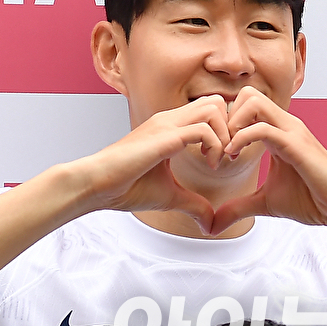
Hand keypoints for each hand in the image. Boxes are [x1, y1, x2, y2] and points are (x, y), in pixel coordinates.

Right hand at [74, 96, 230, 231]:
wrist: (96, 186)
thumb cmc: (126, 188)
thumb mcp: (170, 197)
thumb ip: (193, 205)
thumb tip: (210, 223)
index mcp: (170, 128)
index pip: (210, 110)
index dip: (225, 131)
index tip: (223, 160)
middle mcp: (169, 120)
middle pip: (216, 102)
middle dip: (231, 128)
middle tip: (227, 157)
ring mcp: (166, 125)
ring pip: (213, 108)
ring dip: (225, 135)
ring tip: (218, 161)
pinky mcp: (163, 137)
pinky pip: (202, 129)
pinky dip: (215, 146)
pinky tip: (210, 166)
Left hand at [208, 89, 326, 233]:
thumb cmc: (311, 202)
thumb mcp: (265, 204)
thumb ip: (238, 208)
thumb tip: (212, 224)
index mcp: (278, 132)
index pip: (246, 105)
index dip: (225, 124)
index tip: (216, 152)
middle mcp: (285, 125)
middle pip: (247, 94)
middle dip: (226, 117)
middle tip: (219, 147)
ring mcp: (292, 131)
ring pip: (253, 101)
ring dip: (232, 124)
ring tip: (227, 151)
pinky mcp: (296, 144)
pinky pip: (262, 127)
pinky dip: (241, 138)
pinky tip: (233, 156)